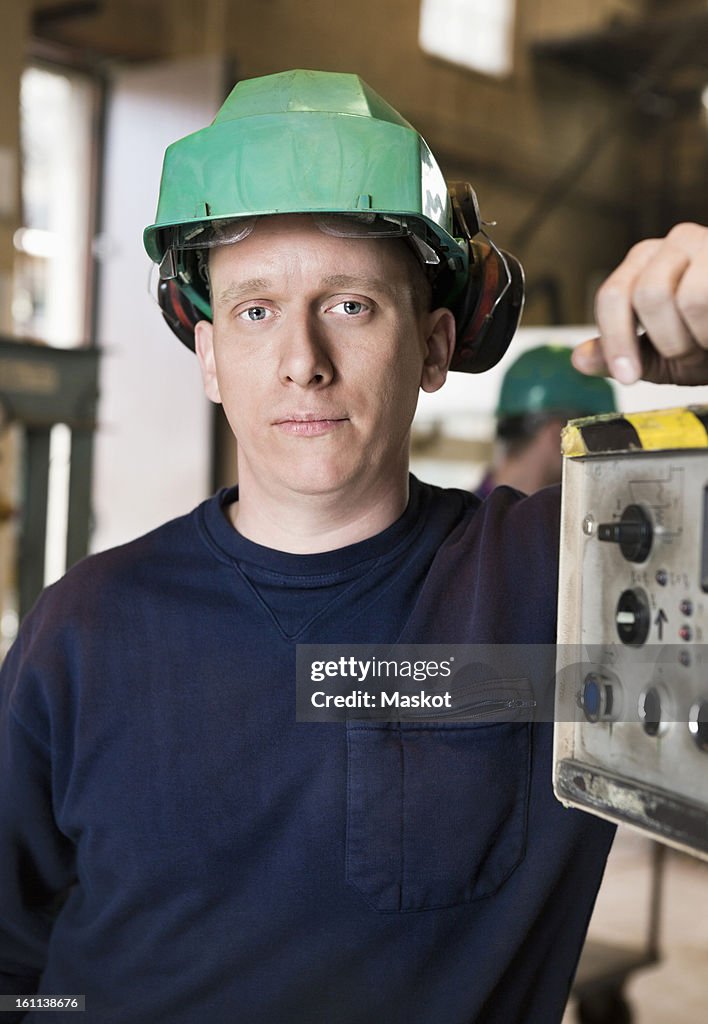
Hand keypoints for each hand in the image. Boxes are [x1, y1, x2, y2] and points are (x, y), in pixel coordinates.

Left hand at [572, 222, 707, 385]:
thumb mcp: (664, 355)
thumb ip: (623, 356)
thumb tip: (580, 359)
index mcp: (645, 262)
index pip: (613, 296)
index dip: (617, 340)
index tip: (628, 377)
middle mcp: (675, 242)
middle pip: (647, 294)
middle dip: (669, 340)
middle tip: (690, 354)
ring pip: (686, 296)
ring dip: (698, 337)